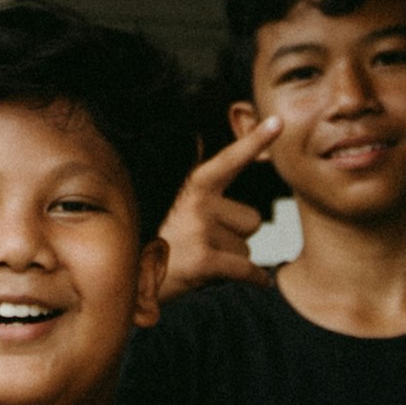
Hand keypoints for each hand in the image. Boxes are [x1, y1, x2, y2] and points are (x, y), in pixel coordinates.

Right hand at [155, 96, 285, 292]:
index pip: (229, 160)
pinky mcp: (203, 260)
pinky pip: (247, 268)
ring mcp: (199, 230)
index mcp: (192, 185)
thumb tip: (203, 143)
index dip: (255, 141)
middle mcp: (197, 202)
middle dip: (235, 236)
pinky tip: (255, 282)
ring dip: (230, 258)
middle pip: (252, 220)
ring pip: (247, 247)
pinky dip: (254, 278)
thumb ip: (196, 186)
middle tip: (201, 243)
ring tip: (198, 259)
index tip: (277, 122)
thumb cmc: (155, 244)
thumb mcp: (170, 206)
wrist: (127, 282)